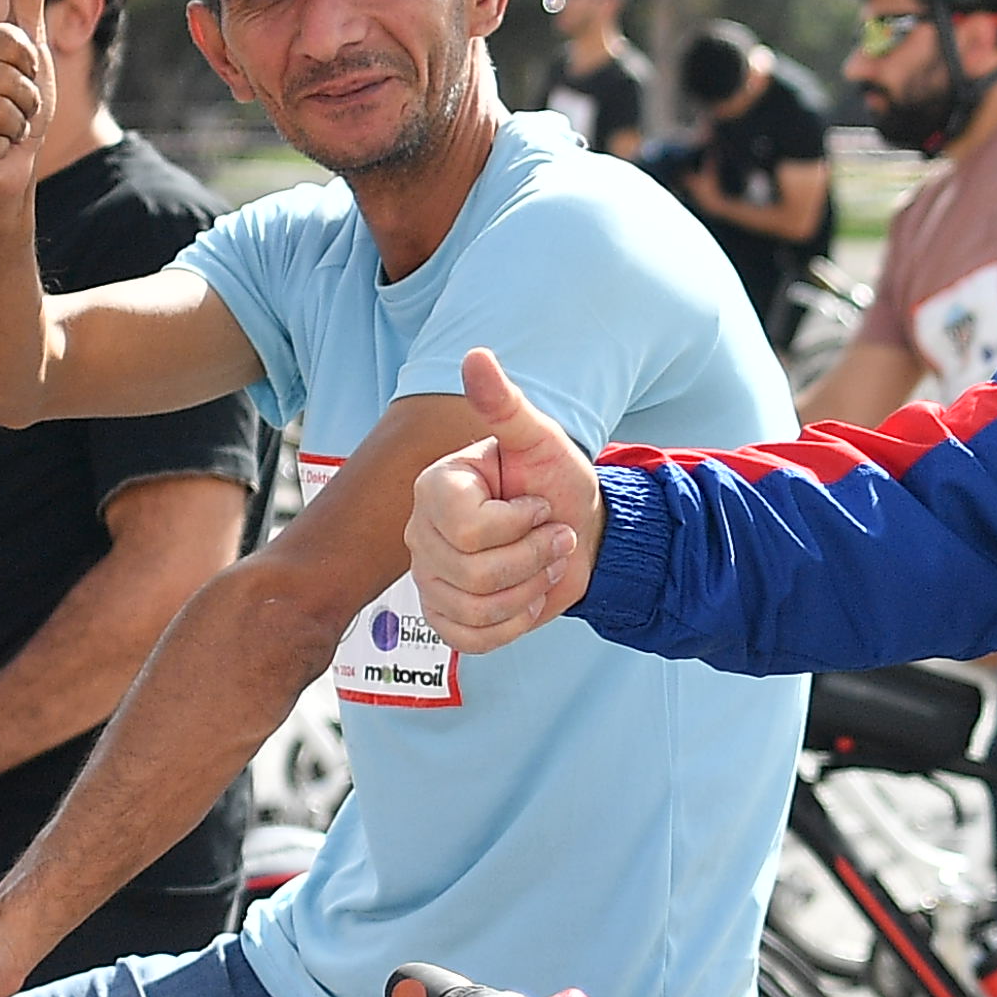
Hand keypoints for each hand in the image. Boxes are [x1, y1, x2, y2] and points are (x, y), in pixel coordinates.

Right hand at [410, 346, 606, 652]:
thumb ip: (504, 405)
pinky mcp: (444, 616)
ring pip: (476, 608)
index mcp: (434, 487)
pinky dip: (514, 623)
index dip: (518, 523)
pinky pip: (472, 639)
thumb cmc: (555, 481)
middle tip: (554, 535)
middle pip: (475, 573)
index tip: (537, 505)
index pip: (468, 529)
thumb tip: (475, 356)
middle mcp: (420, 532)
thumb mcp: (539, 441)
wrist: (576, 530)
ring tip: (544, 562)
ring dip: (530, 589)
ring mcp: (427, 578)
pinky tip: (528, 596)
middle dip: (533, 558)